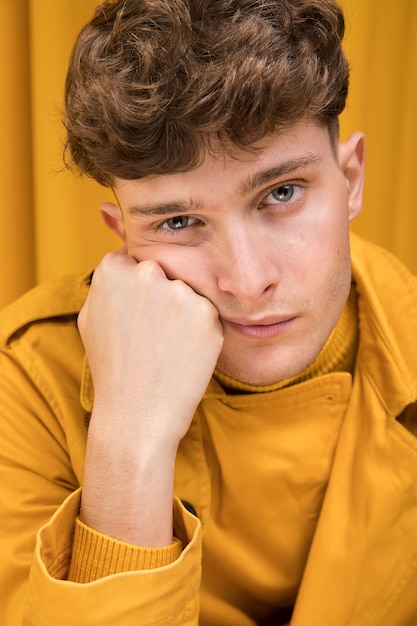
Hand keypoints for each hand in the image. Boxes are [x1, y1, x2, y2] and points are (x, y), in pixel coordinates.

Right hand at [78, 249, 222, 446]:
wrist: (136, 414)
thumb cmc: (111, 369)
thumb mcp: (89, 319)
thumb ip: (105, 285)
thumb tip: (123, 263)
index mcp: (112, 270)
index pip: (134, 261)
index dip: (138, 289)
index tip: (138, 312)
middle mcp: (146, 273)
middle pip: (163, 272)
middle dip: (161, 295)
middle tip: (153, 332)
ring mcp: (179, 292)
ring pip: (187, 293)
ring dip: (182, 313)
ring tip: (166, 346)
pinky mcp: (206, 313)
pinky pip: (206, 314)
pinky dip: (200, 332)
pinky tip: (183, 353)